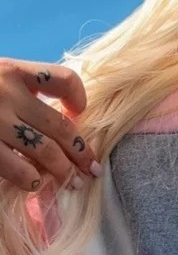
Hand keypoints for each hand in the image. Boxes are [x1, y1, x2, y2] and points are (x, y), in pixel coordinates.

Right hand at [0, 58, 101, 192]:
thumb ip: (17, 88)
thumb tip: (60, 114)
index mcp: (11, 71)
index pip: (63, 79)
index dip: (79, 98)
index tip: (80, 113)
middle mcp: (6, 93)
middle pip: (61, 126)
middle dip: (82, 152)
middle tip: (91, 170)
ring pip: (46, 151)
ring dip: (64, 172)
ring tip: (72, 184)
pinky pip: (18, 169)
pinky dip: (32, 180)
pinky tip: (34, 184)